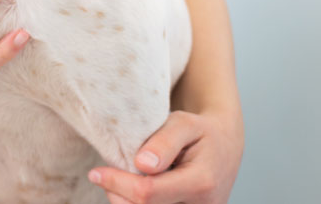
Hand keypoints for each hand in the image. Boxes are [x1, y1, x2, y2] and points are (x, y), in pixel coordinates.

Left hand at [88, 109, 243, 203]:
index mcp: (202, 182)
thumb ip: (164, 142)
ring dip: (125, 202)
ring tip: (120, 181)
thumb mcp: (184, 123)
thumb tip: (142, 164)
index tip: (96, 172)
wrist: (225, 147)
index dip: (117, 184)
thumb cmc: (200, 132)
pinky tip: (130, 191)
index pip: (149, 193)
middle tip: (105, 174)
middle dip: (118, 194)